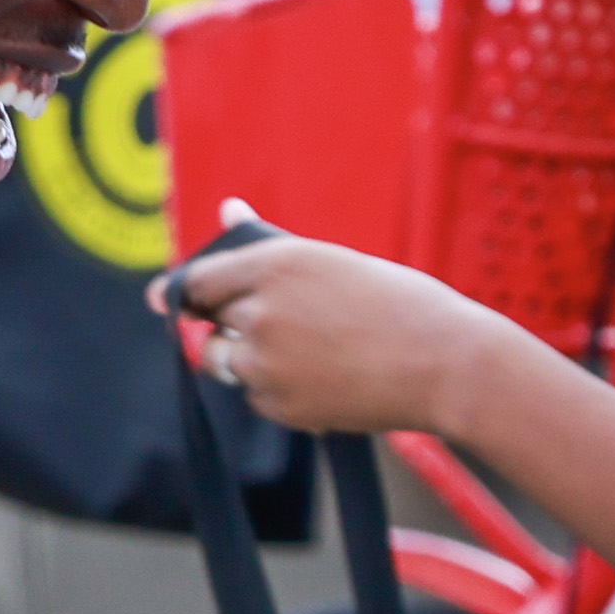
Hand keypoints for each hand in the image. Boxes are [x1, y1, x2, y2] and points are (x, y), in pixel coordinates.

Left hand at [159, 227, 502, 439]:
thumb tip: (228, 208)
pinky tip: (330, 380)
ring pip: (229, 364)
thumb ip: (269, 245)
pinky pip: (259, 397)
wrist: (445, 364)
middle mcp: (258, 310)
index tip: (169, 300)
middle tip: (281, 331)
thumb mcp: (332, 261)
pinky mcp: (280, 405)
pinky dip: (280, 392)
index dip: (183, 292)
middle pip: (208, 326)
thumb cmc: (399, 304)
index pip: (198, 280)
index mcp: (272, 263)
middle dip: (229, 329)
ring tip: (314, 355)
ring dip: (253, 361)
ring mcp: (265, 362)